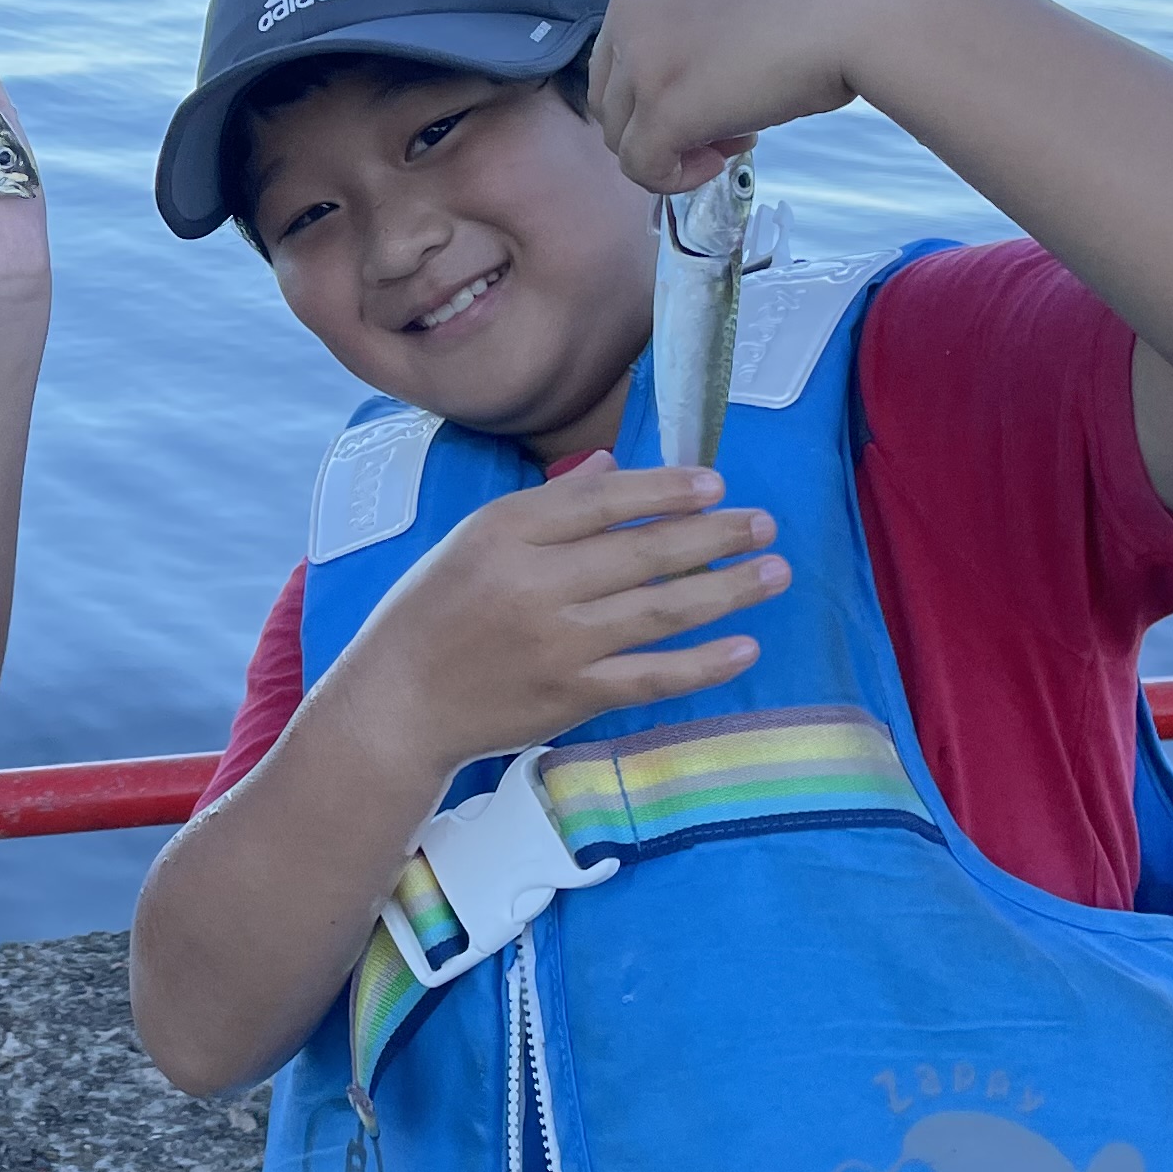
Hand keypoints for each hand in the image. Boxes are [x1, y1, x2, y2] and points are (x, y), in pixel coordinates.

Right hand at [323, 457, 784, 780]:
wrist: (398, 703)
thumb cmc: (433, 612)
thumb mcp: (473, 541)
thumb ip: (547, 505)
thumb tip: (613, 468)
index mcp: (504, 532)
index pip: (601, 499)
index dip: (664, 488)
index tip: (715, 483)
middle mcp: (534, 582)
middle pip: (642, 550)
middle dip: (714, 534)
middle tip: (765, 523)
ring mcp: (557, 643)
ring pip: (660, 609)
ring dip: (727, 589)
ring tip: (774, 572)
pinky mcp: (572, 696)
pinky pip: (652, 675)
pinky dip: (703, 663)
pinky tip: (745, 646)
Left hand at [586, 0, 939, 194]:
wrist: (866, 0)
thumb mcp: (735, 2)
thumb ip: (691, 38)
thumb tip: (676, 101)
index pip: (617, 56)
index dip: (661, 89)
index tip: (721, 91)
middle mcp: (627, 10)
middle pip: (611, 98)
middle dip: (663, 123)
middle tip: (733, 123)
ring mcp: (641, 58)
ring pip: (621, 137)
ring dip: (674, 149)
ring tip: (738, 136)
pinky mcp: (663, 107)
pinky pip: (641, 167)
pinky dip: (675, 179)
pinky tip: (720, 162)